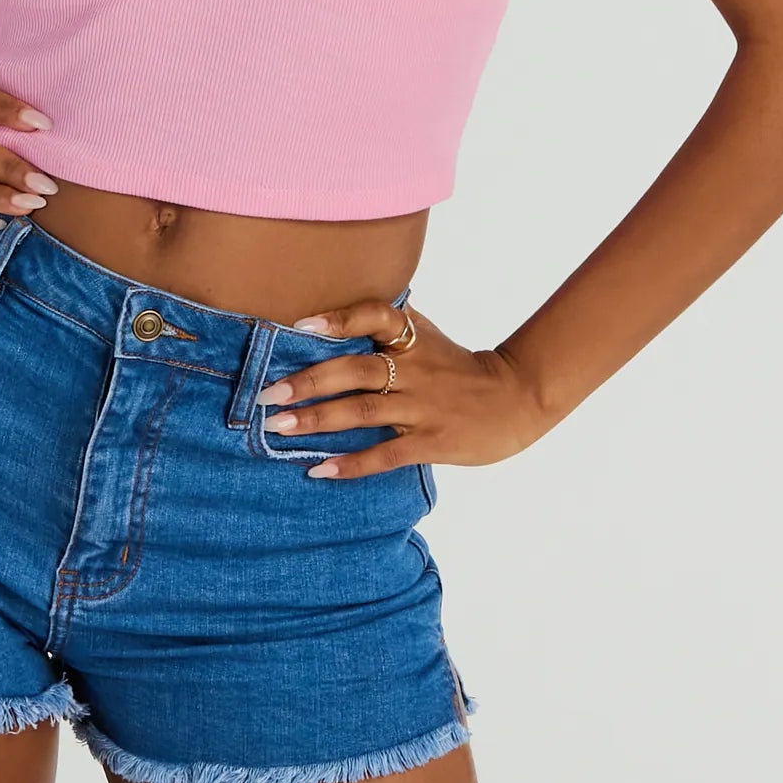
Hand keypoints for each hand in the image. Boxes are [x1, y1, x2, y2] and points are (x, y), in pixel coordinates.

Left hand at [255, 297, 551, 478]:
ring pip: (362, 412)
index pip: (375, 315)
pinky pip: (385, 454)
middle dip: (307, 382)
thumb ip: (388, 325)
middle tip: (266, 394)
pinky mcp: (432, 441)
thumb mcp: (427, 335)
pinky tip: (319, 469)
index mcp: (412, 337)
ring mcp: (423, 406)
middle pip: (355, 370)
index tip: (300, 325)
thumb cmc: (458, 366)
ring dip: (317, 421)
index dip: (339, 318)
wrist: (515, 398)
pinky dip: (351, 464)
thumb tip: (333, 313)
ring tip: (277, 427)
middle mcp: (414, 368)